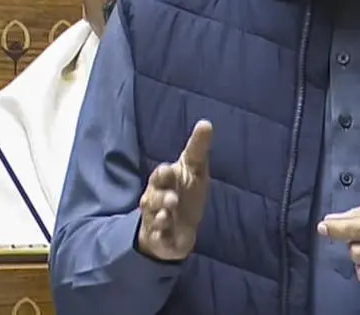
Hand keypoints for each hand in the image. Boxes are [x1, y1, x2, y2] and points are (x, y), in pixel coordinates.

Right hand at [136, 119, 211, 261]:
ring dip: (161, 214)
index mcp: (164, 181)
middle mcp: (156, 199)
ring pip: (155, 215)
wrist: (176, 227)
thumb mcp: (194, 170)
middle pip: (153, 195)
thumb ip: (198, 148)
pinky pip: (159, 238)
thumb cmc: (185, 192)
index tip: (170, 169)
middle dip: (160, 196)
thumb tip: (206, 122)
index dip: (165, 173)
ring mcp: (157, 219)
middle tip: (172, 198)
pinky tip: (167, 232)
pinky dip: (161, 235)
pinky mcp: (161, 238)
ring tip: (169, 213)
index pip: (162, 174)